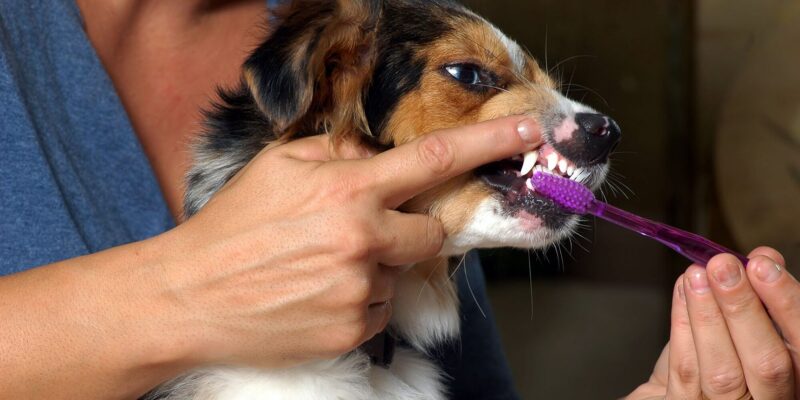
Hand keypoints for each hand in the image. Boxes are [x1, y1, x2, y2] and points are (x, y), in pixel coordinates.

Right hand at [146, 116, 541, 368]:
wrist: (190, 296)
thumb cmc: (232, 226)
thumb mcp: (279, 166)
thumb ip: (336, 152)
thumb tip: (373, 158)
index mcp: (348, 191)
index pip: (434, 160)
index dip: (488, 145)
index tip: (529, 135)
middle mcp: (363, 240)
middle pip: (432, 234)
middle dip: (413, 229)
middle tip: (367, 230)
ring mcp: (360, 290)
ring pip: (401, 273)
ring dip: (376, 267)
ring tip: (321, 267)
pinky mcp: (353, 330)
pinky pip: (380, 309)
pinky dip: (361, 299)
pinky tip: (318, 293)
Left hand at [627, 247, 799, 398]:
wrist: (679, 395)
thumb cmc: (720, 359)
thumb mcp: (748, 331)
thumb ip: (760, 300)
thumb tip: (763, 258)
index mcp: (795, 383)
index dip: (787, 304)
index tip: (763, 265)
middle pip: (767, 364)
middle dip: (744, 309)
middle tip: (724, 266)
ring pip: (722, 372)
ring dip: (707, 315)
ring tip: (696, 275)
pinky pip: (686, 371)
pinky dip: (683, 326)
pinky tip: (682, 293)